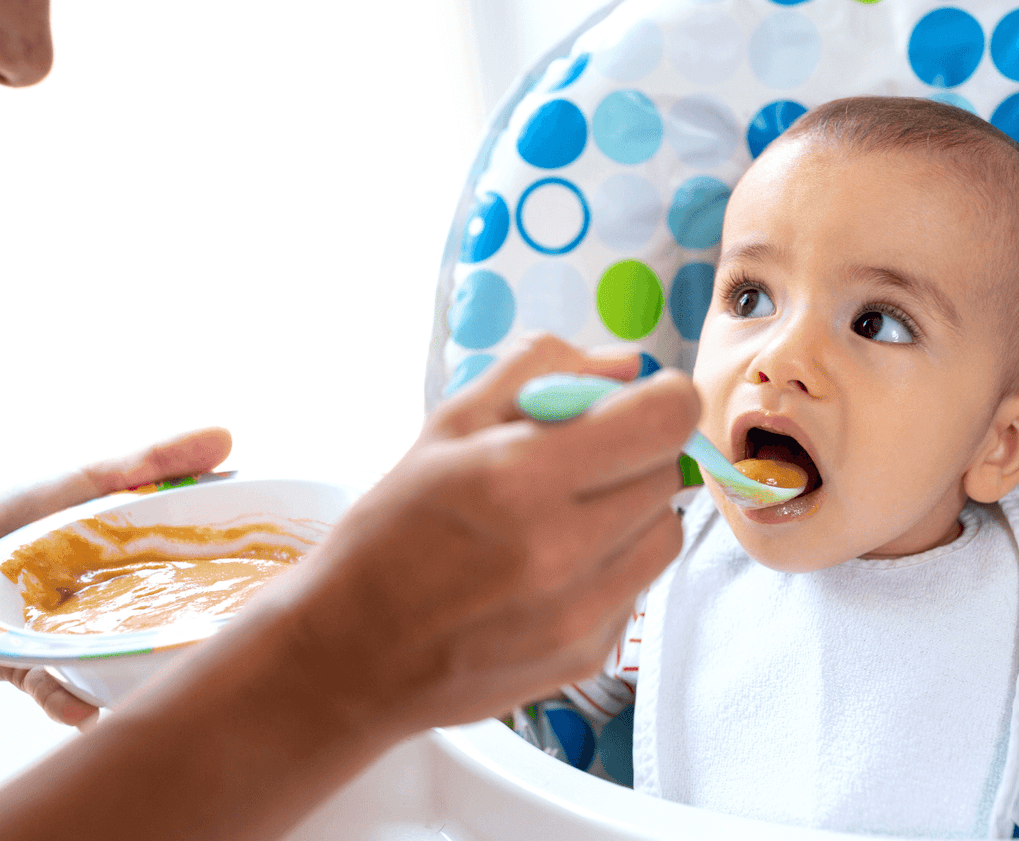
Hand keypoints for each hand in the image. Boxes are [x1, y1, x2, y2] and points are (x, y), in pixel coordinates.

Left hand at [0, 427, 232, 726]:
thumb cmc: (0, 530)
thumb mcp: (75, 484)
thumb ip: (146, 463)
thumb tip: (228, 436)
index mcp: (142, 555)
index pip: (207, 550)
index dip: (247, 552)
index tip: (290, 551)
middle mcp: (128, 604)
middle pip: (182, 609)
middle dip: (212, 620)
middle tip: (246, 621)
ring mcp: (91, 643)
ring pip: (133, 661)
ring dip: (152, 672)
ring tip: (174, 675)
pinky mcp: (47, 676)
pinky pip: (68, 695)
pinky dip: (74, 702)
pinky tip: (89, 708)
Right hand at [255, 333, 698, 736]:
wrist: (351, 655)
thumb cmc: (391, 530)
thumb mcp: (447, 426)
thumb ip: (540, 372)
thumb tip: (627, 364)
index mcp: (518, 475)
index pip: (663, 420)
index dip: (661, 398)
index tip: (634, 402)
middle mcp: (560, 548)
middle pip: (667, 472)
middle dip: (633, 454)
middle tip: (576, 464)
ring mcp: (579, 611)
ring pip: (667, 532)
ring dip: (632, 513)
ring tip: (564, 519)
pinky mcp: (588, 655)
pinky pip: (638, 587)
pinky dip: (611, 568)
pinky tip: (550, 572)